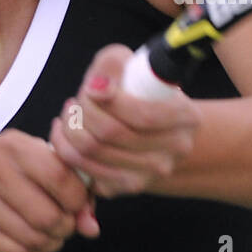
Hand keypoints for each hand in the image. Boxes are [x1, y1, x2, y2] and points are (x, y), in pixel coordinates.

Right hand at [0, 129, 98, 251]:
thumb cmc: (2, 175)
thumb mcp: (31, 166)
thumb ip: (70, 188)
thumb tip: (92, 228)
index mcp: (11, 143)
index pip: (61, 177)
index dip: (79, 200)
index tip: (77, 207)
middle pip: (49, 215)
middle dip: (66, 229)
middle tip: (64, 229)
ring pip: (33, 237)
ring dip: (51, 245)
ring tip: (51, 241)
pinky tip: (34, 251)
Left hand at [49, 44, 200, 198]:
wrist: (154, 133)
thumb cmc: (141, 94)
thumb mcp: (135, 68)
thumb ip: (115, 64)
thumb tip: (97, 86)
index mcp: (186, 117)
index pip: (143, 114)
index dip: (109, 100)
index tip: (90, 88)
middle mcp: (174, 151)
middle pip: (112, 133)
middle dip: (83, 112)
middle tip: (76, 101)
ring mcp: (152, 173)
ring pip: (93, 152)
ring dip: (69, 129)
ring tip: (69, 115)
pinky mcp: (126, 188)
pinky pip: (84, 170)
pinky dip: (65, 150)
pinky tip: (66, 135)